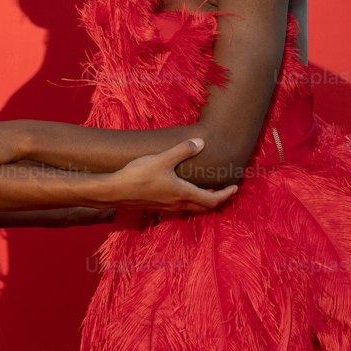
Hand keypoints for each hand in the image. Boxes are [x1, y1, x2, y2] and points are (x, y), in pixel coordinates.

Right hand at [107, 138, 237, 213]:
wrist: (115, 192)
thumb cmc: (138, 176)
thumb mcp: (162, 159)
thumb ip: (182, 150)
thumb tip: (201, 142)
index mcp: (183, 193)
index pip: (213, 200)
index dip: (226, 195)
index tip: (235, 188)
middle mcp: (178, 204)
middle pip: (204, 207)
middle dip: (217, 199)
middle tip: (224, 189)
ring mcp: (167, 207)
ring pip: (192, 208)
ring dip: (203, 200)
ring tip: (207, 188)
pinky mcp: (158, 206)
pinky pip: (180, 206)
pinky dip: (189, 200)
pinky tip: (183, 190)